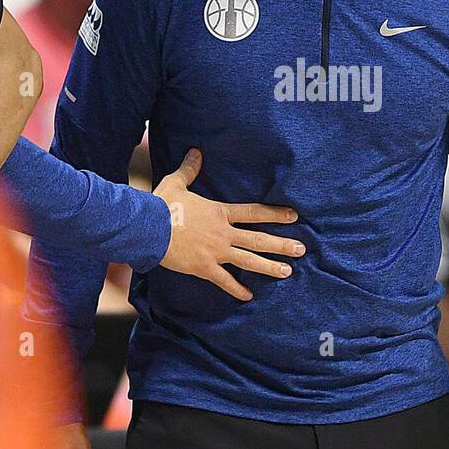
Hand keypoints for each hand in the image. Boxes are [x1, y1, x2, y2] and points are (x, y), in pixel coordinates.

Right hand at [154, 149, 303, 299]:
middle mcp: (223, 233)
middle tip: (301, 249)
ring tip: (287, 272)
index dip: (275, 214)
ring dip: (269, 267)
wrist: (147, 228)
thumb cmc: (161, 205)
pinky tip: (248, 296)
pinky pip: (224, 281)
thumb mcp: (176, 183)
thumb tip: (196, 152)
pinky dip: (236, 289)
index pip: (254, 212)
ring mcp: (215, 252)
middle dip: (281, 245)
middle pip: (258, 240)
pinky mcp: (203, 268)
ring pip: (248, 261)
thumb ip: (190, 169)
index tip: (294, 216)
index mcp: (220, 213)